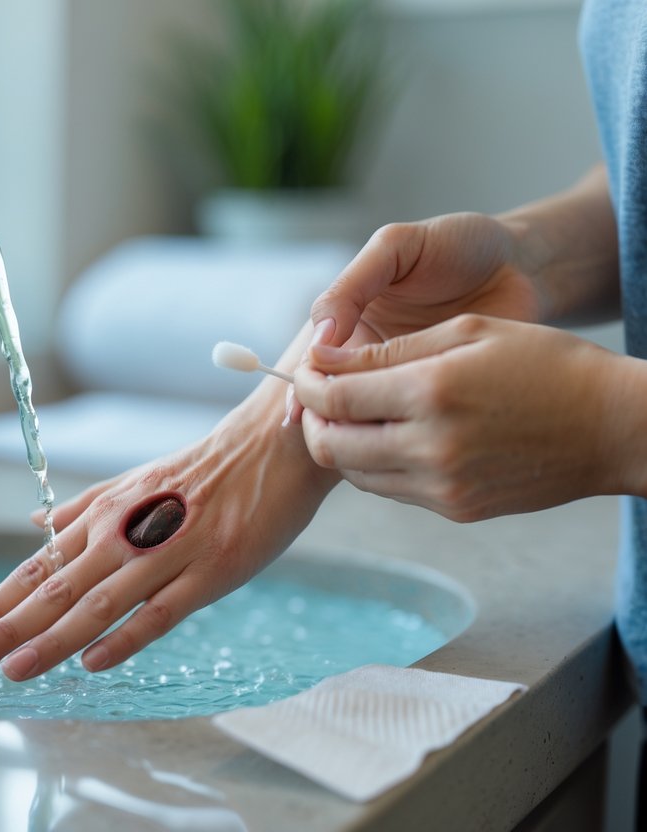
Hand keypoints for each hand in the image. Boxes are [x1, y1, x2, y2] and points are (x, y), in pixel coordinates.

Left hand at [0, 382, 336, 680]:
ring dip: (52, 638)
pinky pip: (161, 611)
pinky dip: (125, 637)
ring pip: (98, 604)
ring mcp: (167, 553)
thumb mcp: (132, 484)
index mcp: (104, 516)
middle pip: (56, 589)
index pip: (38, 567)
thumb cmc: (199, 472)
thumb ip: (82, 508)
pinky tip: (93, 663)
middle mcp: (125, 534)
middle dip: (7, 626)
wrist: (270, 448)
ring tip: (12, 669)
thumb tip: (34, 523)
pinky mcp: (210, 571)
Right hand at [283, 212, 543, 426]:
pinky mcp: (445, 399)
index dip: (305, 390)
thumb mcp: (397, 248)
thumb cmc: (459, 245)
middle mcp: (375, 360)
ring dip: (363, 434)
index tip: (304, 406)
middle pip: (334, 402)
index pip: (313, 368)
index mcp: (352, 327)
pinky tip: (404, 441)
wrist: (524, 262)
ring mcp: (411, 383)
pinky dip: (407, 439)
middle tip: (325, 432)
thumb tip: (320, 339)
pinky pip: (420, 426)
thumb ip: (353, 284)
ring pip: (372, 421)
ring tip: (364, 435)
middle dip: (326, 420)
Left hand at [295, 314, 639, 520]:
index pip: (332, 398)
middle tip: (318, 396)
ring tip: (354, 414)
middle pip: (330, 444)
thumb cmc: (544, 364)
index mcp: (431, 391)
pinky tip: (391, 435)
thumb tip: (323, 358)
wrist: (611, 426)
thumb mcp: (467, 333)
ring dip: (340, 443)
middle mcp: (430, 445)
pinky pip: (389, 489)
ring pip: (354, 472)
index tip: (304, 369)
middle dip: (312, 418)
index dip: (305, 383)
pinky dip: (375, 463)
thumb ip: (389, 350)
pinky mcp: (454, 508)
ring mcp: (442, 486)